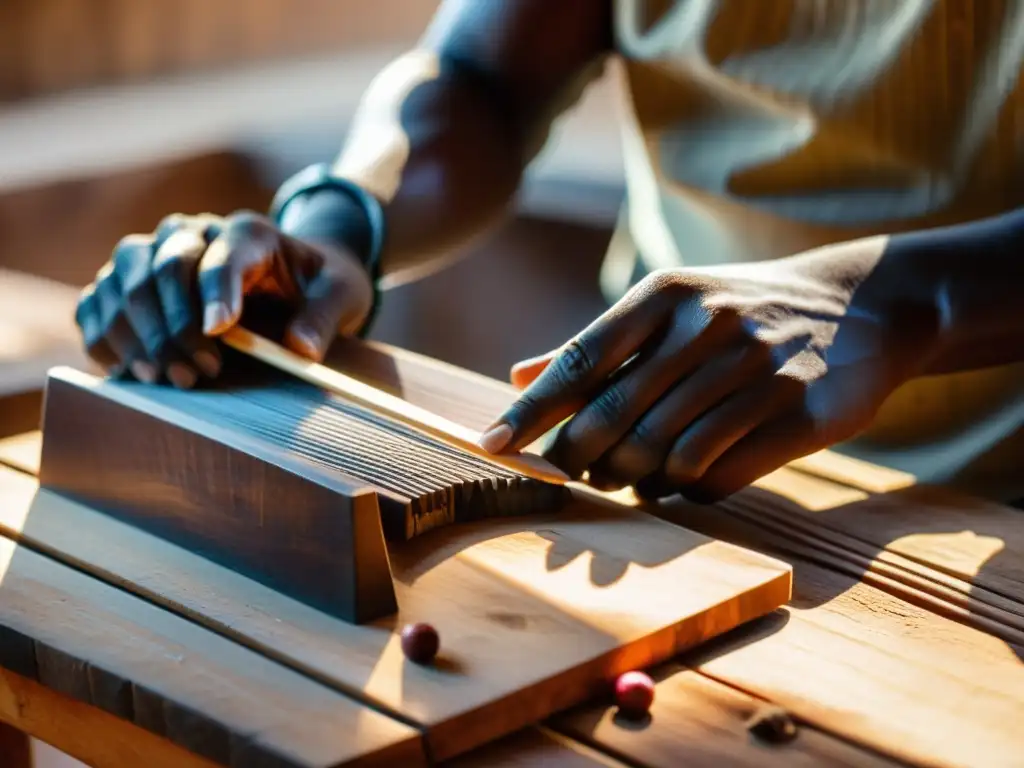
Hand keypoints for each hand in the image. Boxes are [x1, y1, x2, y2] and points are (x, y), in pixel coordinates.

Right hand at [75, 211, 373, 386]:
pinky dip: (105, 335)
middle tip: (196, 375)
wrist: (295, 278)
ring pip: (122, 280)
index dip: (215, 292)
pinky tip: (128, 370)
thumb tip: (301, 348)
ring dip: (137, 334)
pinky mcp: (130, 281)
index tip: (218, 333)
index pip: (221, 255)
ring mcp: (155, 254)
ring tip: (165, 378)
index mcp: (247, 232)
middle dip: (175, 326)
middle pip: (163, 267)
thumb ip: (324, 316)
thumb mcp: (340, 294)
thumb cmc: (318, 285)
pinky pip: (98, 301)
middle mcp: (193, 232)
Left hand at [480, 240, 936, 501]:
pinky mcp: (802, 414)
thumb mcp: (674, 305)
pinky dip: (687, 489)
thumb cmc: (743, 309)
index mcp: (666, 294)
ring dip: (634, 479)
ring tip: (627, 479)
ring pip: (665, 453)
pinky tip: (680, 481)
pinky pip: (720, 473)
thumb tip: (518, 375)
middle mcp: (709, 326)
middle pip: (616, 416)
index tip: (493, 447)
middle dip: (580, 458)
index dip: (532, 410)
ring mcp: (759, 370)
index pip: (581, 359)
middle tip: (571, 476)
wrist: (864, 305)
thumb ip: (597, 345)